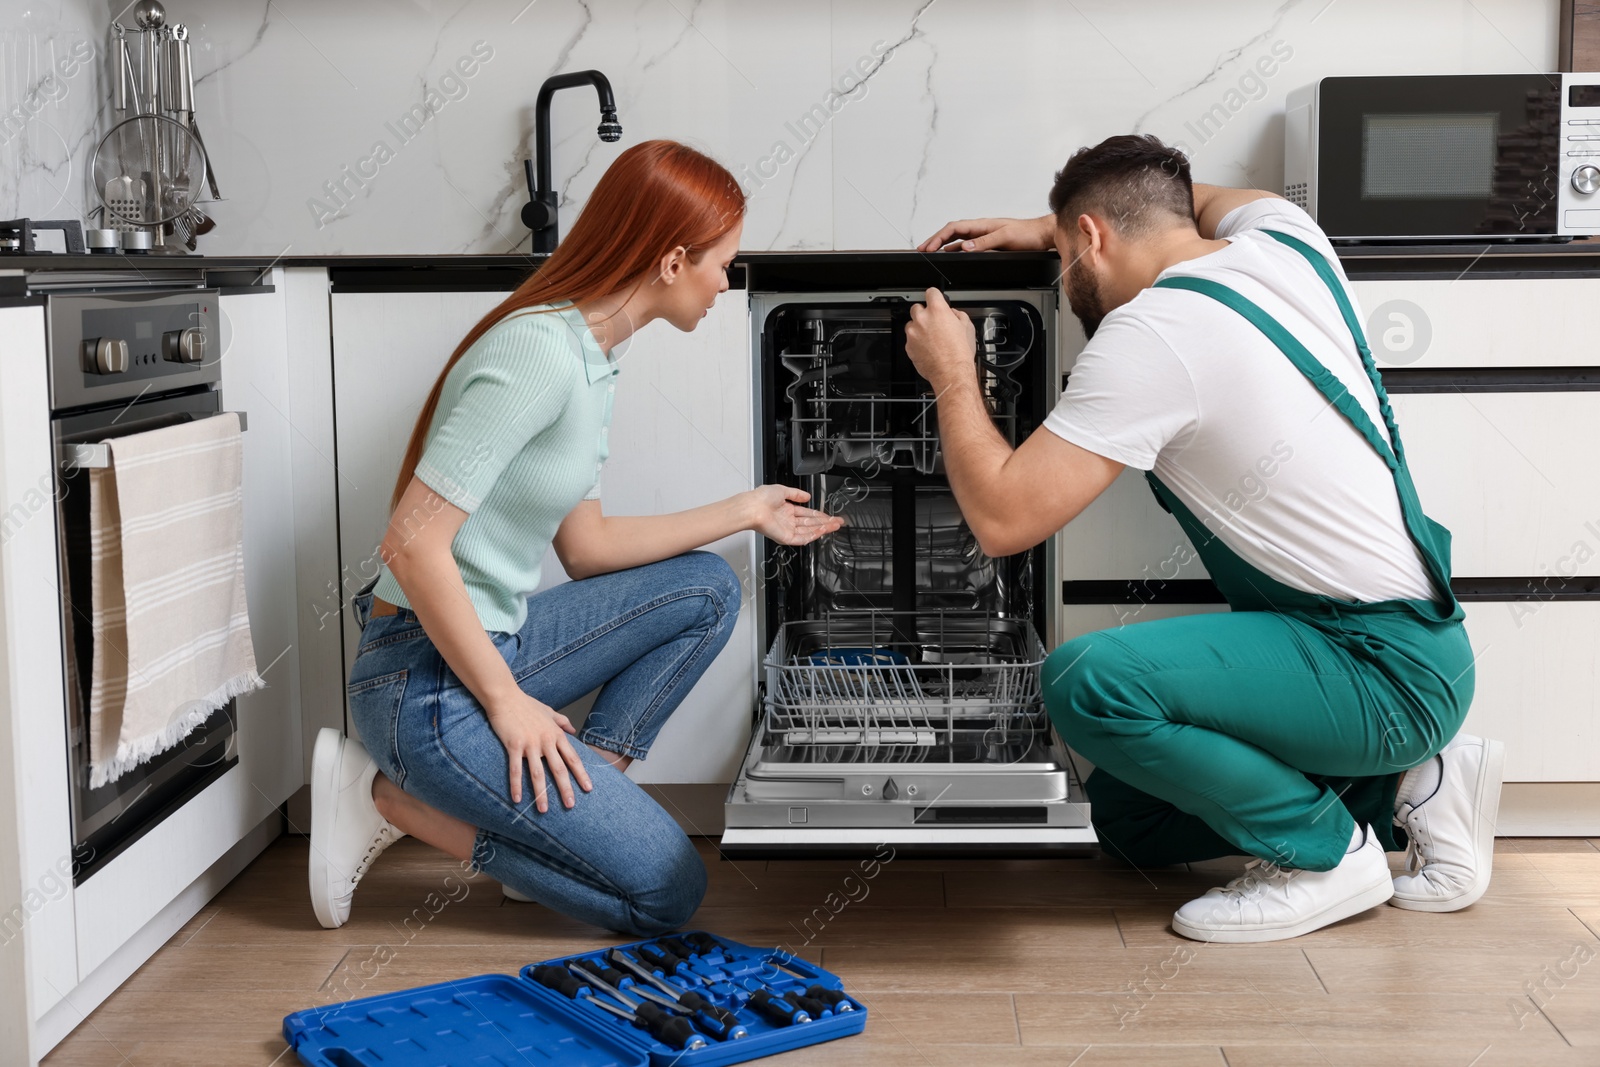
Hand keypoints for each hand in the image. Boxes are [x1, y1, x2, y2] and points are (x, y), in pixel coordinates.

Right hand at [484, 693, 592, 811]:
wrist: (505, 696)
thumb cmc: (526, 704)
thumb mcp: (549, 711)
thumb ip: (562, 721)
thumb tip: (573, 729)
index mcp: (556, 734)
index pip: (572, 757)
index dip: (581, 774)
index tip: (588, 788)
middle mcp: (546, 741)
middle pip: (559, 769)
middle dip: (565, 789)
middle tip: (570, 805)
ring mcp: (530, 744)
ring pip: (538, 773)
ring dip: (541, 793)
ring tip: (544, 810)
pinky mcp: (513, 745)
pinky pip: (515, 769)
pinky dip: (516, 785)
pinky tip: (517, 799)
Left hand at [744, 484, 843, 544]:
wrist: (752, 508)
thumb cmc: (761, 498)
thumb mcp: (782, 490)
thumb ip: (796, 494)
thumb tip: (807, 496)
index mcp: (786, 509)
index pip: (807, 513)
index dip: (820, 514)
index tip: (830, 515)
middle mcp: (788, 520)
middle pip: (811, 523)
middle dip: (825, 522)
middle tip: (838, 522)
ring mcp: (787, 530)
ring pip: (809, 531)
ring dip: (822, 528)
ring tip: (834, 526)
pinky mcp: (786, 538)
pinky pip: (802, 538)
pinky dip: (813, 535)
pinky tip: (822, 530)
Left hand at [905, 288, 975, 390]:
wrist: (951, 372)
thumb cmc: (960, 353)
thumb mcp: (967, 327)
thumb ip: (957, 314)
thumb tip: (952, 314)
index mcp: (937, 310)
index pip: (931, 292)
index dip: (934, 296)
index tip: (935, 299)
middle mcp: (922, 319)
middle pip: (917, 307)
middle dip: (924, 313)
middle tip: (933, 323)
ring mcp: (913, 333)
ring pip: (911, 324)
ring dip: (919, 328)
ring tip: (931, 339)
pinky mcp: (908, 346)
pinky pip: (910, 340)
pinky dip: (916, 342)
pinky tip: (928, 349)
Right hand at [917, 214, 1054, 252]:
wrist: (1041, 236)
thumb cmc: (1027, 233)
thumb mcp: (1005, 237)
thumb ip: (984, 243)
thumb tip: (965, 247)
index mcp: (981, 225)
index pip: (953, 229)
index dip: (938, 237)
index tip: (927, 246)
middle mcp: (980, 229)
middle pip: (951, 232)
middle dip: (934, 240)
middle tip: (922, 249)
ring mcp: (983, 237)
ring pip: (957, 239)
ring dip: (943, 245)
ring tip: (931, 252)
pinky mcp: (988, 244)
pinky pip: (966, 246)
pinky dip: (955, 250)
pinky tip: (950, 255)